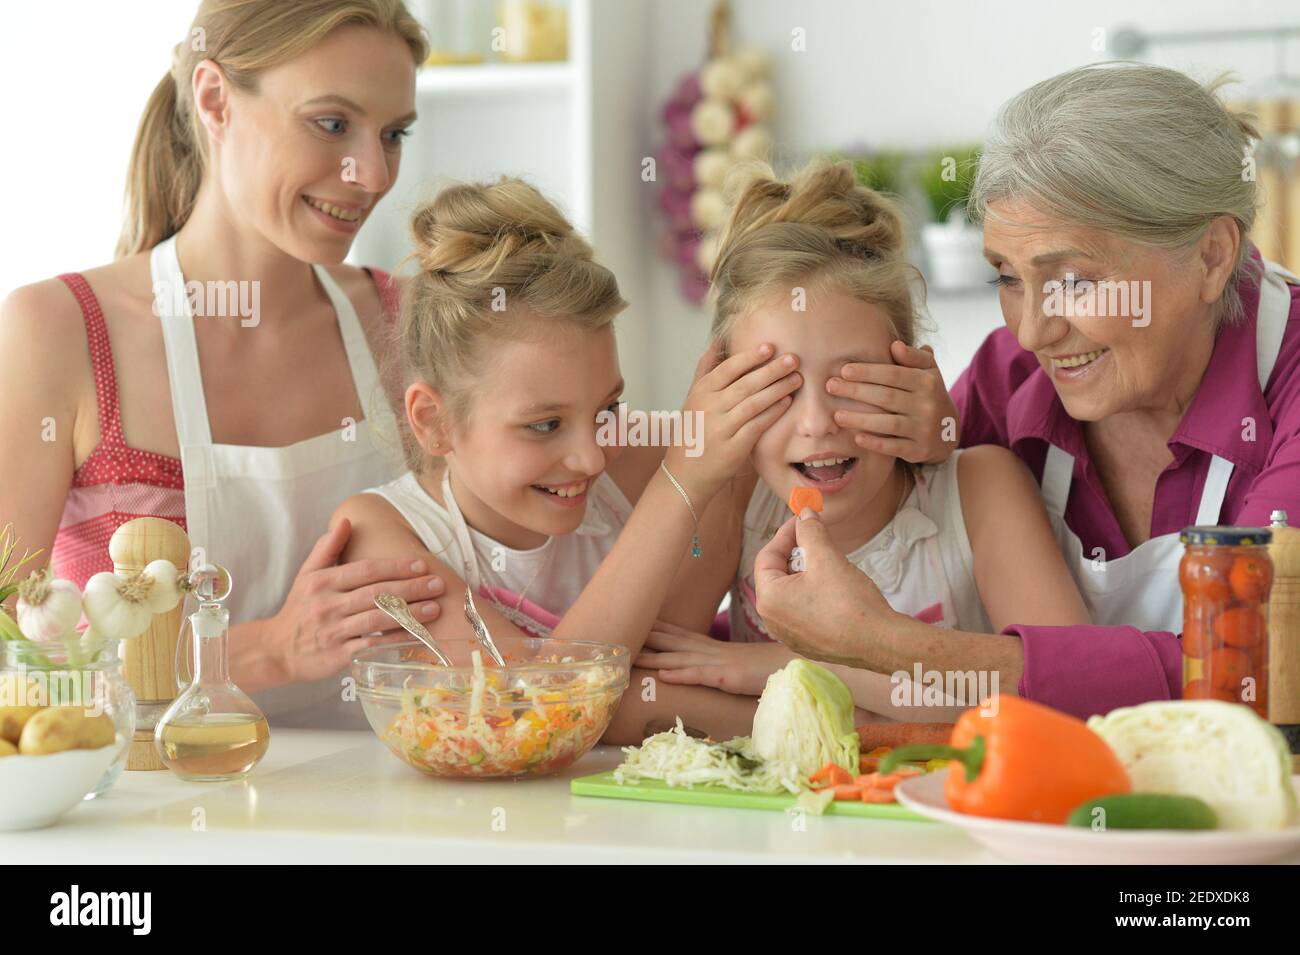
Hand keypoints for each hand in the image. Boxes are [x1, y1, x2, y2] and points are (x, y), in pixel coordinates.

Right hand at [259, 519, 444, 684]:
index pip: (365, 570)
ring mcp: (333, 631)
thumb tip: (346, 520)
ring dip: (409, 614)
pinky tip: (416, 635)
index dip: (395, 566)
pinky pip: (372, 645)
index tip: (421, 564)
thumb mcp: (307, 574)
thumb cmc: (300, 608)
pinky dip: (394, 640)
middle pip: (376, 594)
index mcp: (322, 582)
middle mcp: (327, 605)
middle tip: (438, 584)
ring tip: (434, 608)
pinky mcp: (338, 655)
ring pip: (377, 619)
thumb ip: (328, 548)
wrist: (278, 649)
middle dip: (411, 588)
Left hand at [635, 619, 795, 695]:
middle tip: (619, 632)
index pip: (677, 635)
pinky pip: (700, 676)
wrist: (795, 665)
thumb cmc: (767, 668)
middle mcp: (710, 652)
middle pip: (671, 642)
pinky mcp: (726, 678)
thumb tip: (707, 668)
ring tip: (632, 656)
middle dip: (645, 638)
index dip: (654, 629)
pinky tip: (664, 676)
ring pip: (679, 659)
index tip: (632, 622)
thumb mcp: (737, 665)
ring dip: (654, 658)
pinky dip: (681, 675)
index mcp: (711, 648)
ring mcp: (717, 664)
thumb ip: (719, 665)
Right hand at [666, 340, 799, 500]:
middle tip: (794, 359)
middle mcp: (709, 408)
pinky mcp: (733, 447)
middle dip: (772, 370)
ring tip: (796, 379)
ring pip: (754, 403)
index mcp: (701, 393)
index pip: (728, 369)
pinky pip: (757, 425)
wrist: (684, 474)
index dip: (750, 357)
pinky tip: (787, 402)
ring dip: (778, 389)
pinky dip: (773, 412)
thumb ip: (705, 370)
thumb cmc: (692, 432)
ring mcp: (721, 428)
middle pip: (745, 384)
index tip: (770, 346)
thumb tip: (717, 341)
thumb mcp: (692, 398)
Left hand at [753, 509, 900, 667]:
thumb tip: (804, 514)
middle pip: (778, 575)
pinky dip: (814, 594)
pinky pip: (804, 610)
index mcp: (769, 599)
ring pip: (792, 593)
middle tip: (817, 540)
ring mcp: (789, 635)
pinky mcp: (808, 643)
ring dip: (807, 573)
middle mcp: (772, 620)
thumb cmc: (849, 602)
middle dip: (797, 554)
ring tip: (829, 563)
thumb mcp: (827, 558)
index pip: (767, 556)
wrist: (879, 642)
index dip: (785, 534)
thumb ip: (810, 532)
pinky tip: (835, 589)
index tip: (802, 520)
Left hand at [828, 341, 958, 463]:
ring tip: (837, 415)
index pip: (894, 374)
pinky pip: (894, 447)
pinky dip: (875, 442)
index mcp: (927, 382)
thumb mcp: (928, 372)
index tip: (843, 370)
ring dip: (860, 419)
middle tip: (830, 387)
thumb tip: (895, 345)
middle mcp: (928, 405)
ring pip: (888, 423)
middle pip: (887, 397)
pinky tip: (857, 438)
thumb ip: (913, 357)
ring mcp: (924, 429)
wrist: (948, 430)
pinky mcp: (920, 450)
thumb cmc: (927, 394)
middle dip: (856, 392)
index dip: (868, 372)